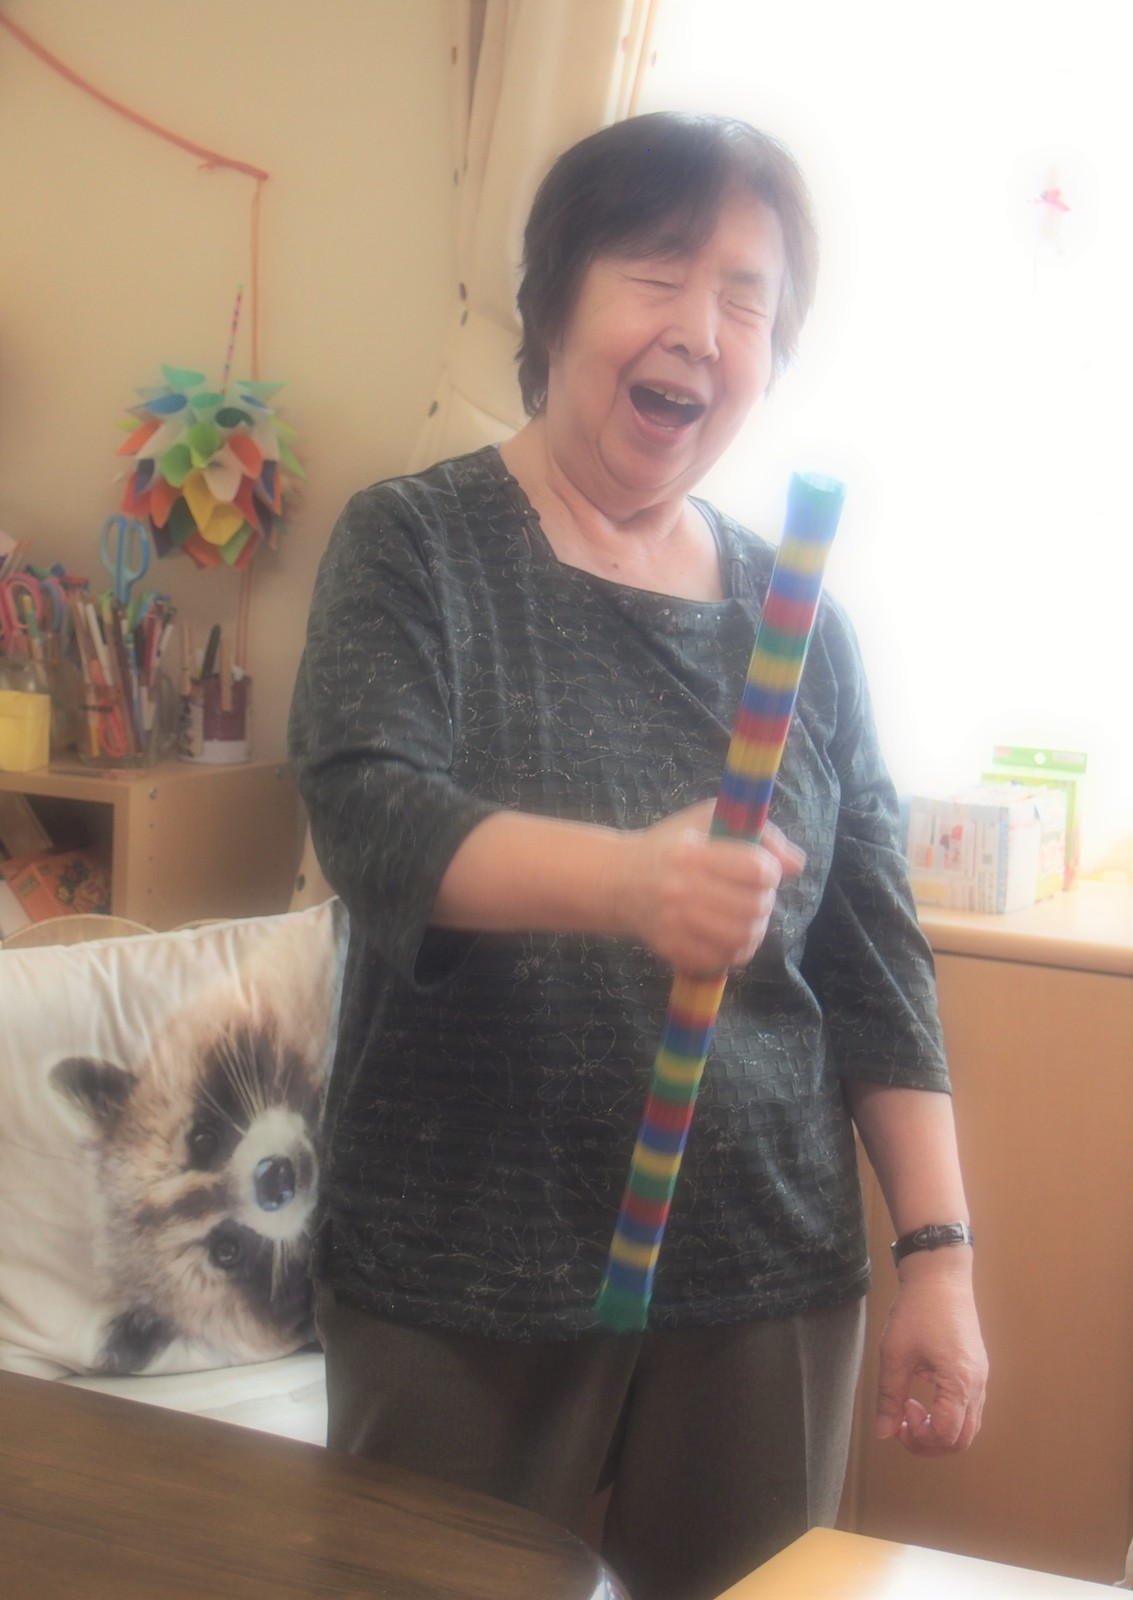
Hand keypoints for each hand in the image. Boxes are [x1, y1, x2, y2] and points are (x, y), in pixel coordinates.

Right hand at [618, 799, 804, 973]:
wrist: (618, 880)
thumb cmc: (671, 845)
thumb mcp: (708, 819)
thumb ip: (758, 834)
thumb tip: (797, 865)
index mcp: (690, 853)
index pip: (755, 869)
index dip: (771, 871)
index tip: (764, 870)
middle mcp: (679, 889)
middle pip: (753, 906)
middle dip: (766, 901)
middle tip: (757, 896)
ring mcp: (673, 923)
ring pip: (742, 937)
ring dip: (756, 928)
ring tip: (748, 917)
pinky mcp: (670, 948)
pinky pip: (722, 959)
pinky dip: (736, 949)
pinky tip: (730, 935)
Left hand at [875, 1254, 987, 1454]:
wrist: (940, 1276)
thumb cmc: (917, 1310)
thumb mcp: (895, 1353)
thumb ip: (889, 1396)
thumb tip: (883, 1432)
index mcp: (959, 1382)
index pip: (947, 1435)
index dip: (919, 1437)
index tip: (899, 1415)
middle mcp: (977, 1385)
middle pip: (962, 1439)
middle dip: (929, 1442)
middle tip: (902, 1426)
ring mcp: (981, 1378)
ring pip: (968, 1426)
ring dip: (939, 1430)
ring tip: (910, 1410)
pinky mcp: (977, 1370)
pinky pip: (968, 1408)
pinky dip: (947, 1414)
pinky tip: (923, 1396)